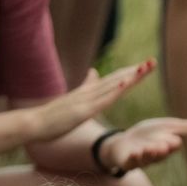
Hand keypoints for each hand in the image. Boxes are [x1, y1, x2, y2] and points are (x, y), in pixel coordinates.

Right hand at [30, 60, 155, 142]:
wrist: (32, 124)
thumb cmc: (52, 116)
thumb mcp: (74, 100)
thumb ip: (86, 85)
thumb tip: (95, 71)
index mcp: (89, 92)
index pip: (115, 79)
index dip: (131, 72)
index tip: (147, 64)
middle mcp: (89, 93)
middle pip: (117, 79)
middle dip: (136, 71)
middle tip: (153, 61)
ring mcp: (86, 100)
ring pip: (113, 86)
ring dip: (130, 77)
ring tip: (145, 67)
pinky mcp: (82, 111)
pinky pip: (102, 100)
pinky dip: (115, 91)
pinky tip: (126, 84)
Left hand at [97, 116, 186, 172]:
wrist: (124, 142)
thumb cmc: (150, 135)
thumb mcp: (171, 127)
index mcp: (168, 146)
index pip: (172, 143)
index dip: (172, 142)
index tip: (175, 139)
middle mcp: (156, 155)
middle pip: (161, 152)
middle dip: (161, 147)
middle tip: (162, 144)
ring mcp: (142, 159)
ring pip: (147, 158)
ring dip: (148, 153)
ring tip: (148, 148)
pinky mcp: (127, 161)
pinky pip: (131, 162)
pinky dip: (133, 158)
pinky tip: (134, 152)